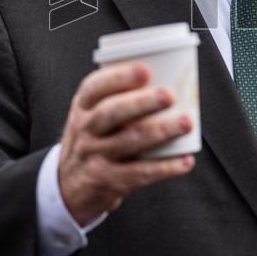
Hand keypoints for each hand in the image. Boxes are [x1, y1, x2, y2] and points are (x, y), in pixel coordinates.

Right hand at [57, 62, 195, 225]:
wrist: (71, 185)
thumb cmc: (95, 138)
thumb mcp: (92, 114)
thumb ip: (119, 97)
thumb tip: (171, 76)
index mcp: (83, 106)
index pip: (94, 87)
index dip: (119, 77)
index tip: (145, 70)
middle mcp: (84, 129)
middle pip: (112, 113)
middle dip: (142, 102)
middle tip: (170, 95)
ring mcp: (94, 156)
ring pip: (129, 142)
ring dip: (161, 131)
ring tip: (186, 123)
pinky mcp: (108, 181)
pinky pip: (140, 173)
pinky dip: (165, 167)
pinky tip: (186, 160)